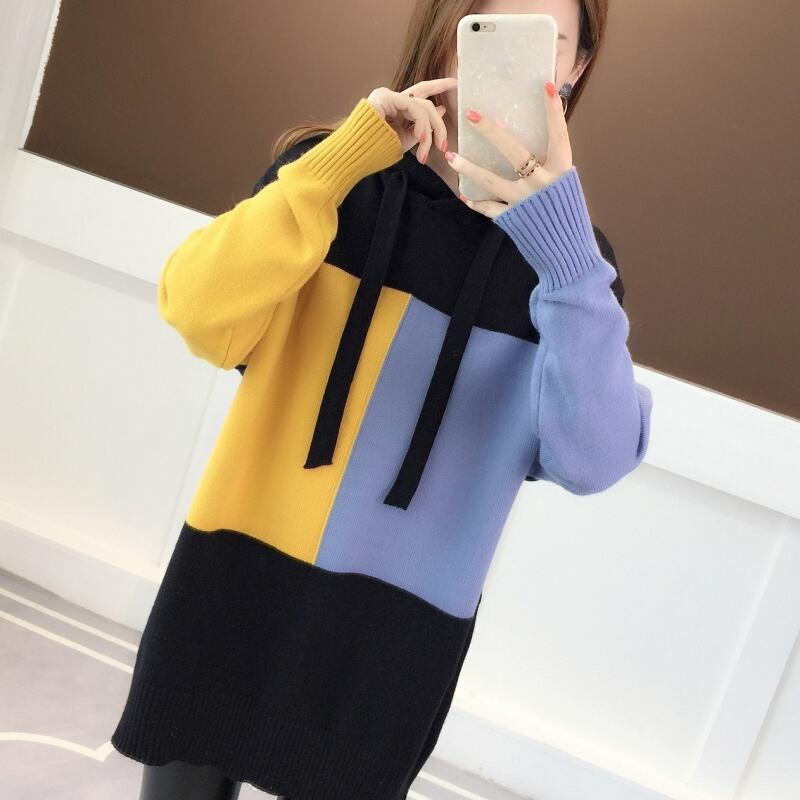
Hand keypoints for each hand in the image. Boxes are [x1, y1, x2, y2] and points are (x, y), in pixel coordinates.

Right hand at [367, 79, 454, 162]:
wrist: (355, 155)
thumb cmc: (376, 151)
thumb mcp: (406, 140)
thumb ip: (422, 126)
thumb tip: (440, 110)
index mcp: (396, 107)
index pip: (420, 93)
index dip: (438, 86)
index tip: (455, 83)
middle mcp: (392, 97)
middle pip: (425, 103)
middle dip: (439, 125)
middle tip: (444, 146)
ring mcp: (388, 95)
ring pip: (423, 107)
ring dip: (430, 132)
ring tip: (425, 152)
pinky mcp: (386, 97)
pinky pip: (414, 108)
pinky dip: (421, 125)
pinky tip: (421, 138)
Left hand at [444, 81, 573, 218]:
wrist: (566, 249)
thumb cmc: (565, 210)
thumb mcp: (564, 181)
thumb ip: (550, 160)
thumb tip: (535, 132)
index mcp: (561, 170)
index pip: (558, 135)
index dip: (553, 112)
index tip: (545, 86)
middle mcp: (542, 183)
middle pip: (514, 152)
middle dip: (491, 131)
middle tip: (471, 114)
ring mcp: (524, 201)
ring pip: (492, 181)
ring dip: (469, 168)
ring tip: (451, 156)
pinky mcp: (513, 218)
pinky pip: (489, 207)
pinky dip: (476, 202)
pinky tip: (464, 195)